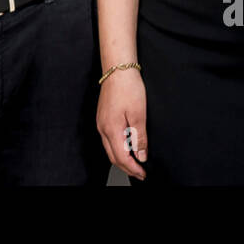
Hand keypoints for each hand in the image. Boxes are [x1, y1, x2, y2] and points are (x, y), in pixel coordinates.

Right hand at [97, 66, 147, 180]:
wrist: (117, 69)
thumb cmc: (128, 87)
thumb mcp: (139, 114)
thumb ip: (139, 138)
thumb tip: (140, 156)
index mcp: (111, 129)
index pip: (121, 157)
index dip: (133, 169)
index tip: (143, 174)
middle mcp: (102, 128)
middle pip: (113, 156)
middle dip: (126, 168)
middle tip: (140, 173)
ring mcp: (100, 122)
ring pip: (109, 149)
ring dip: (121, 159)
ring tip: (135, 163)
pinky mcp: (102, 117)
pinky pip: (108, 139)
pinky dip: (117, 148)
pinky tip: (125, 147)